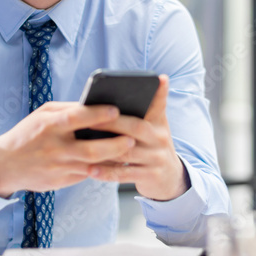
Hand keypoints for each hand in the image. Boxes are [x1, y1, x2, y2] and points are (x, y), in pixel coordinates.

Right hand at [0, 102, 135, 197]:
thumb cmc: (28, 133)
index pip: (76, 118)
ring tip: (130, 150)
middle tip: (132, 138)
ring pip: (93, 165)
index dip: (97, 114)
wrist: (5, 165)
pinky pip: (88, 174)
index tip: (116, 109)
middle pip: (90, 149)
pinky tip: (117, 161)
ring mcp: (59, 167)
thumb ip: (67, 110)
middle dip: (114, 144)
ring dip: (114, 159)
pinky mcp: (61, 181)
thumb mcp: (42, 115)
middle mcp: (55, 148)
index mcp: (48, 126)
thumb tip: (96, 105)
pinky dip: (104, 168)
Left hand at [83, 75, 188, 201]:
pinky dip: (107, 172)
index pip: (159, 104)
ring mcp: (156, 158)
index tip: (159, 78)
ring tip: (85, 144)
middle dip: (113, 123)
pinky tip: (91, 170)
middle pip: (136, 127)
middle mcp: (160, 138)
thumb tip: (111, 102)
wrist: (170, 177)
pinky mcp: (150, 176)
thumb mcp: (153, 128)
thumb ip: (141, 113)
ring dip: (105, 148)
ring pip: (128, 151)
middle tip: (91, 119)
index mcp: (159, 123)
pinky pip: (125, 174)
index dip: (160, 92)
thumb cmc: (152, 147)